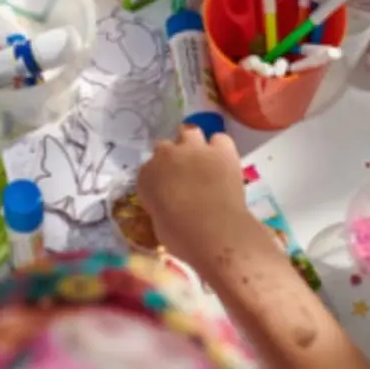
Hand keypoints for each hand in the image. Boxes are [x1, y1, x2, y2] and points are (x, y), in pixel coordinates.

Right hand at [137, 127, 250, 264]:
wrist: (214, 231)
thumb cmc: (181, 237)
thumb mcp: (159, 223)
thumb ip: (160, 205)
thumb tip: (169, 205)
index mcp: (147, 176)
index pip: (147, 169)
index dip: (157, 179)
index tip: (164, 190)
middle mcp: (167, 155)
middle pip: (165, 147)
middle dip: (172, 157)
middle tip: (182, 174)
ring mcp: (195, 149)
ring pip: (189, 132)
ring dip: (192, 143)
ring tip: (201, 159)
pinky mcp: (221, 150)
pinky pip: (219, 139)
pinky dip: (220, 148)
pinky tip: (222, 161)